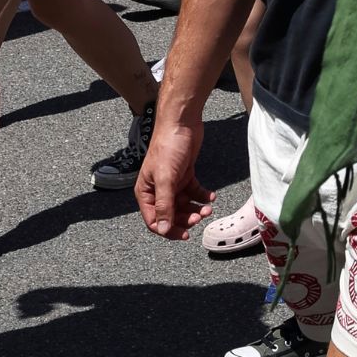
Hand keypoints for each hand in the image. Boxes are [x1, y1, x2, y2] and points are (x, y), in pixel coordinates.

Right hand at [134, 103, 211, 240]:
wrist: (182, 122)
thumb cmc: (168, 147)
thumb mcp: (165, 178)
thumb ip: (164, 205)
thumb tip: (163, 229)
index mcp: (146, 193)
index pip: (154, 221)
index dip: (169, 230)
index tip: (185, 234)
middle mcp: (157, 190)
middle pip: (171, 215)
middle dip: (186, 218)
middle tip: (200, 216)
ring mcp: (172, 183)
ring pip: (184, 205)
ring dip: (196, 208)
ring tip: (208, 207)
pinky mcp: (185, 175)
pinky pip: (194, 192)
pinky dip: (202, 196)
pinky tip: (210, 196)